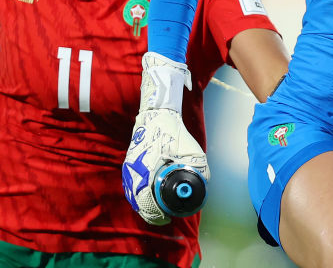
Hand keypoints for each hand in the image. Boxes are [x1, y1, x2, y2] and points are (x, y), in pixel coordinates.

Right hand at [122, 52, 209, 224]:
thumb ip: (199, 170)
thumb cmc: (174, 133)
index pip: (147, 200)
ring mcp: (130, 167)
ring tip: (157, 212)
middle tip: (163, 218)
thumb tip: (202, 187)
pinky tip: (148, 199)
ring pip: (133, 195)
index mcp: (147, 169)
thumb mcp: (192, 152)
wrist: (157, 115)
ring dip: (144, 205)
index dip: (157, 213)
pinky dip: (139, 196)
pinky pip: (131, 186)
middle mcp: (134, 170)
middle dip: (151, 212)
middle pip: (138, 201)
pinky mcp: (129, 164)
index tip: (167, 218)